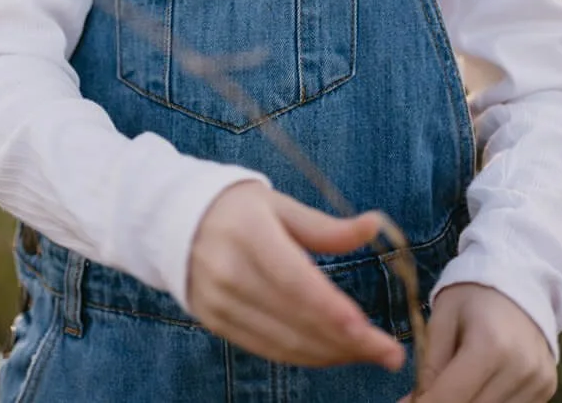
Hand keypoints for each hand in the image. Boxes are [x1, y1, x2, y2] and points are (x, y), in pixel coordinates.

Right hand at [186, 181, 405, 370]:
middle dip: (348, 341)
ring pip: (284, 342)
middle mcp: (229, 272)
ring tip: (371, 354)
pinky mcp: (216, 323)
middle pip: (295, 318)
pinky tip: (335, 353)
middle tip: (390, 352)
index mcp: (247, 233)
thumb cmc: (236, 207)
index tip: (367, 329)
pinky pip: (268, 350)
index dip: (330, 309)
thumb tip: (374, 226)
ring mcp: (220, 303)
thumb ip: (325, 226)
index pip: (293, 280)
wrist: (171, 218)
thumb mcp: (277, 204)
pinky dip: (305, 356)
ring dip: (332, 354)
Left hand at [397, 282, 556, 401]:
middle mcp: (520, 368)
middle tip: (424, 396)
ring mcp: (538, 382)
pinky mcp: (547, 389)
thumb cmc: (472, 295)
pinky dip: (487, 402)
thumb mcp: (442, 319)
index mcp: (490, 344)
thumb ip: (428, 365)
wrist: (520, 279)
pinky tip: (476, 385)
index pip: (451, 397)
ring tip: (450, 386)